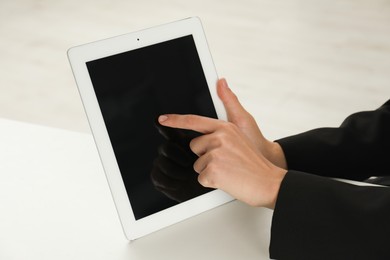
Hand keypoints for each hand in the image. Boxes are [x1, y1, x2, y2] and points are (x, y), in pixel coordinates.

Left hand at [158, 79, 286, 208]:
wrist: (268, 182)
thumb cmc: (254, 163)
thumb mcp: (240, 136)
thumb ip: (223, 124)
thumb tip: (218, 90)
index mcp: (225, 128)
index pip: (194, 121)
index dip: (176, 120)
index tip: (162, 119)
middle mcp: (219, 137)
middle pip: (194, 147)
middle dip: (205, 156)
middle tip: (225, 162)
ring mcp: (215, 153)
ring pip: (197, 164)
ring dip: (209, 170)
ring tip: (228, 171)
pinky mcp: (213, 170)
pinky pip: (201, 178)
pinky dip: (212, 182)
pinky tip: (227, 180)